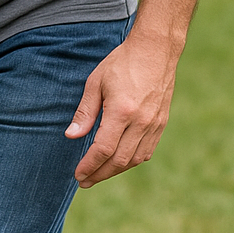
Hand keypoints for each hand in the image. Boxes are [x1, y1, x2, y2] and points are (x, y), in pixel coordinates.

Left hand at [65, 32, 178, 187]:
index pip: (103, 149)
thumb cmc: (121, 63)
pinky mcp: (162, 124)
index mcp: (122, 111)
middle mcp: (141, 123)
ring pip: (135, 159)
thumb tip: (71, 135)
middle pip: (119, 160)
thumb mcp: (96, 82)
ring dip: (115, 170)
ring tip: (98, 174)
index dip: (89, 165)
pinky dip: (131, 161)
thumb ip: (85, 111)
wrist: (154, 51)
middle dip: (100, 173)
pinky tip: (118, 162)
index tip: (78, 174)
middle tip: (84, 181)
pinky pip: (146, 151)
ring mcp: (155, 125)